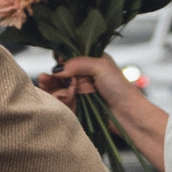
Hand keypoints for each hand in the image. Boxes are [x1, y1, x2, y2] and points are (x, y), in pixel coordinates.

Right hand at [51, 50, 165, 165]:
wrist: (127, 114)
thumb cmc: (120, 88)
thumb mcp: (100, 66)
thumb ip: (78, 63)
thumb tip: (58, 69)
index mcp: (92, 62)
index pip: (70, 57)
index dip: (61, 58)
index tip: (57, 61)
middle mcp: (84, 75)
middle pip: (61, 72)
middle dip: (52, 75)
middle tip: (44, 77)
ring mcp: (80, 91)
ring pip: (59, 86)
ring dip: (50, 85)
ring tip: (43, 84)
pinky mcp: (77, 105)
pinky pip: (61, 100)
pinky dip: (55, 97)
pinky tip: (51, 95)